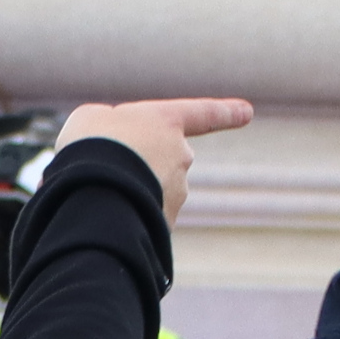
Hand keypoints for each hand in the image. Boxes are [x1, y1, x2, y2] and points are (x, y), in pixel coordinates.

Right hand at [59, 98, 255, 222]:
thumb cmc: (92, 145)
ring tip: (94, 193)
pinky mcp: (165, 226)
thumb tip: (116, 156)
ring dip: (125, 194)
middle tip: (100, 168)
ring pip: (148, 192)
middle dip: (135, 167)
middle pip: (160, 160)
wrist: (95, 191)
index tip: (248, 112)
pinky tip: (100, 216)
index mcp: (167, 122)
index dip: (225, 112)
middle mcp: (180, 157)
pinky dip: (124, 218)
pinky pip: (142, 219)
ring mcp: (176, 194)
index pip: (203, 115)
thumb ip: (110, 129)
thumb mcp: (91, 121)